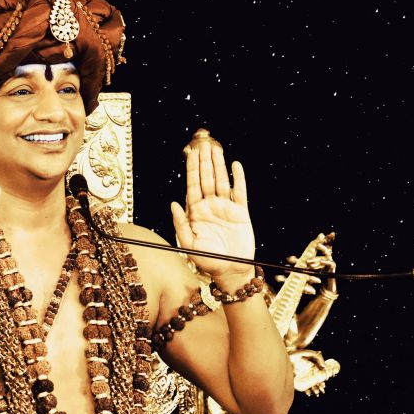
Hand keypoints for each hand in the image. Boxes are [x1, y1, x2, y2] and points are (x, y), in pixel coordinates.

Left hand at [171, 134, 254, 281]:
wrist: (231, 271)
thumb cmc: (207, 261)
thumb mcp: (188, 245)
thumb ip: (180, 224)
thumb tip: (173, 203)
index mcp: (196, 212)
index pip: (193, 185)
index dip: (192, 169)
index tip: (191, 153)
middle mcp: (210, 206)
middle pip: (207, 178)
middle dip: (205, 161)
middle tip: (204, 142)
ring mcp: (225, 208)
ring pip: (222, 181)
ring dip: (219, 165)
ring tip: (217, 149)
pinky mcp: (241, 212)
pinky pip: (240, 192)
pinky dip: (238, 179)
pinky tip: (235, 166)